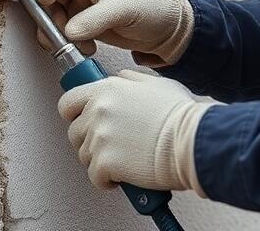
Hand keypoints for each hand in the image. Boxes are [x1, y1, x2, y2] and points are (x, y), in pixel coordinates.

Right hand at [0, 0, 193, 65]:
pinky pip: (57, 31)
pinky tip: (84, 48)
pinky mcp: (74, 23)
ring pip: (46, 15)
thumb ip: (94, 20)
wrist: (158, 29)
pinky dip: (62, 41)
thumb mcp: (122, 11)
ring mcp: (73, 5)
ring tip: (76, 44)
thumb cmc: (145, 10)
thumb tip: (69, 32)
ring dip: (53, 31)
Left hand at [58, 69, 213, 193]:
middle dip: (90, 142)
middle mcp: (97, 111)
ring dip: (100, 161)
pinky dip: (107, 181)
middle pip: (74, 133)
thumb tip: (119, 79)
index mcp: (106, 89)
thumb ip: (130, 79)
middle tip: (110, 146)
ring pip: (84, 156)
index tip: (82, 122)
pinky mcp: (105, 163)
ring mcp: (99, 138)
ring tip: (122, 161)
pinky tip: (124, 176)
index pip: (68, 102)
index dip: (74, 115)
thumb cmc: (180, 114)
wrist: (191, 141)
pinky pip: (95, 177)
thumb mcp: (155, 83)